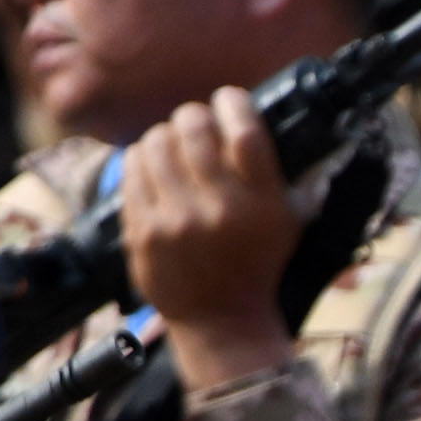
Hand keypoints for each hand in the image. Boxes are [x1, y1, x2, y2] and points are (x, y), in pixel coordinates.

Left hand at [120, 85, 307, 392]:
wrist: (220, 319)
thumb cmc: (257, 264)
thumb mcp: (288, 221)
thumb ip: (282, 173)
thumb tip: (267, 116)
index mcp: (263, 205)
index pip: (245, 131)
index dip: (233, 103)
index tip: (230, 100)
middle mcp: (219, 210)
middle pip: (194, 127)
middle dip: (195, 116)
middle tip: (198, 124)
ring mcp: (176, 220)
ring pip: (157, 141)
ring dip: (166, 136)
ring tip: (174, 149)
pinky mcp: (142, 229)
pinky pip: (132, 167)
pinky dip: (142, 159)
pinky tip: (155, 168)